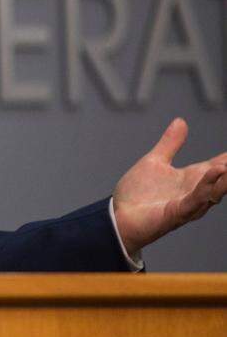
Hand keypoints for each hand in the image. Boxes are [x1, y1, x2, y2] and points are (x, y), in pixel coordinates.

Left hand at [113, 118, 226, 254]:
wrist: (119, 216)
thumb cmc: (138, 194)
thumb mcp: (155, 162)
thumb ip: (170, 144)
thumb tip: (181, 121)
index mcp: (193, 178)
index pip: (220, 165)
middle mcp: (196, 191)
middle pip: (223, 179)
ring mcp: (188, 203)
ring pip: (215, 191)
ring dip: (226, 177)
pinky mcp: (177, 213)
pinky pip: (196, 199)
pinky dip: (207, 186)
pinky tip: (216, 172)